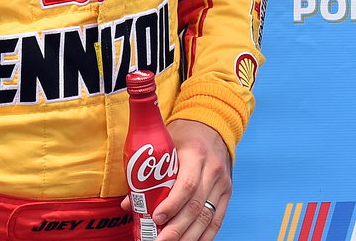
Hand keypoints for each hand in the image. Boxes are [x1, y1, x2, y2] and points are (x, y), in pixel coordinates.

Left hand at [152, 119, 230, 240]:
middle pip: (196, 206)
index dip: (172, 205)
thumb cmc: (182, 135)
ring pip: (207, 217)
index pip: (187, 185)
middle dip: (177, 228)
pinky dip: (205, 235)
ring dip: (189, 236)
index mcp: (196, 154)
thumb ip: (147, 171)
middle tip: (159, 240)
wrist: (212, 125)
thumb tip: (128, 204)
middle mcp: (213, 170)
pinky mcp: (227, 193)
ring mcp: (223, 183)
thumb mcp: (164, 145)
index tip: (156, 218)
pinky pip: (217, 219)